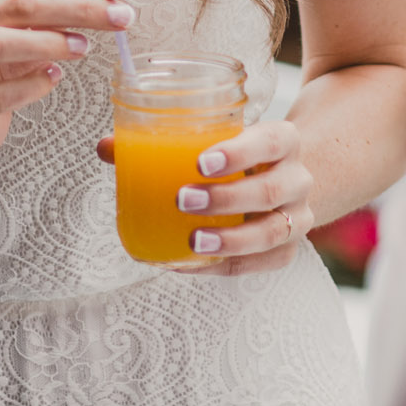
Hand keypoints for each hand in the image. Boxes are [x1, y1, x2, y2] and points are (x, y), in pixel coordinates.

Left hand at [96, 120, 314, 275]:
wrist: (281, 177)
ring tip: (193, 241)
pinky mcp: (288, 250)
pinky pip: (263, 263)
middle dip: (225, 198)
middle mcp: (299, 178)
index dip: (239, 152)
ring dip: (231, 239)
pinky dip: (227, 266)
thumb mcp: (214, 139)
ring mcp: (297, 217)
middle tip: (182, 199)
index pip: (272, 140)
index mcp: (283, 140)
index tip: (199, 162)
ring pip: (272, 233)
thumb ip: (162, 141)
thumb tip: (106, 147)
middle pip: (270, 190)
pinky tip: (191, 264)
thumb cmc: (235, 156)